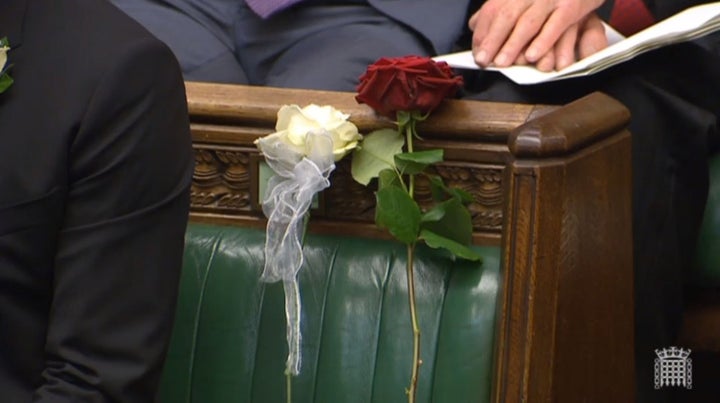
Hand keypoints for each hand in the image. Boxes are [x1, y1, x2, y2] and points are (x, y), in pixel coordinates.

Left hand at [469, 0, 603, 67]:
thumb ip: (500, 8)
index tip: (477, 52)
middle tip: (483, 61)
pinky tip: (531, 57)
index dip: (482, 33)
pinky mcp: (571, 6)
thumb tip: (473, 26)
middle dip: (492, 40)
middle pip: (506, 16)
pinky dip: (542, 42)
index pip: (492, 10)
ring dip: (513, 45)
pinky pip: (555, 26)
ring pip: (528, 22)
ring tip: (502, 63)